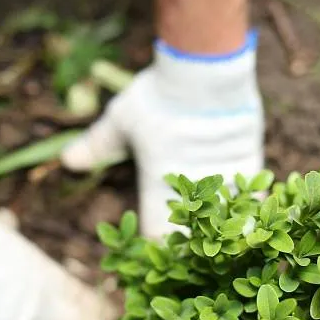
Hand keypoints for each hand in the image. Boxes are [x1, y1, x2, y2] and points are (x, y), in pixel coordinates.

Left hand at [61, 32, 264, 238]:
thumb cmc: (157, 96)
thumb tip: (67, 161)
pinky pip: (253, 194)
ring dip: (221, 226)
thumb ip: (98, 145)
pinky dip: (247, 204)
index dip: (153, 247)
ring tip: (218, 231)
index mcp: (158, 183)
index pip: (155, 235)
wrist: (204, 69)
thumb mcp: (121, 120)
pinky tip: (245, 210)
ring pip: (227, 218)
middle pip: (194, 235)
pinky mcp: (250, 160)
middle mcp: (192, 188)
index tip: (150, 249)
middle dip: (190, 242)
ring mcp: (224, 176)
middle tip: (185, 243)